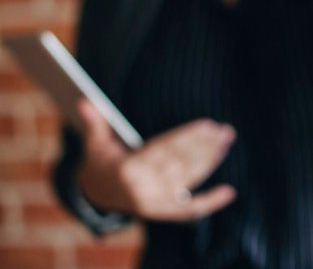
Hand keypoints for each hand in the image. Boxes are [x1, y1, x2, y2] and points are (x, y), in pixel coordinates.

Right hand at [76, 99, 236, 220]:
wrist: (98, 194)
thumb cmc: (102, 162)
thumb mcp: (95, 143)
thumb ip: (94, 122)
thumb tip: (84, 100)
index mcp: (128, 170)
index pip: (165, 150)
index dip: (188, 136)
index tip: (208, 124)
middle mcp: (142, 190)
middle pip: (181, 164)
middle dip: (205, 145)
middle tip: (224, 129)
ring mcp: (155, 203)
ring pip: (189, 179)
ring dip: (211, 159)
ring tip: (226, 140)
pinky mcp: (163, 212)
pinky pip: (190, 208)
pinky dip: (210, 201)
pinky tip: (229, 192)